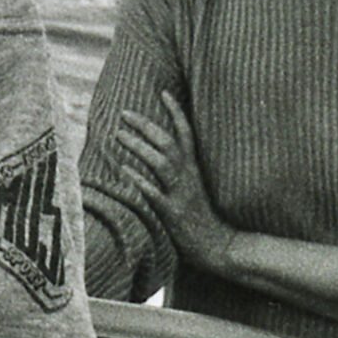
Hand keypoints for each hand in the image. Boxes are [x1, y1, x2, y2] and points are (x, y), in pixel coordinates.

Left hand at [114, 91, 238, 271]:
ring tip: (118, 135)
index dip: (176, 112)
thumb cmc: (202, 216)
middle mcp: (188, 177)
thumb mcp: (194, 187)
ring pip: (161, 163)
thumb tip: (161, 150)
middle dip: (147, 125)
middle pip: (168, 143)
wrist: (219, 246)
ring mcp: (181, 194)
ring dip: (139, 147)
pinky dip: (139, 180)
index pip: (186, 133)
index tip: (163, 92)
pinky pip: (154, 193)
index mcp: (194, 169)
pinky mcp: (173, 213)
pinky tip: (123, 169)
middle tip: (125, 113)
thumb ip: (180, 169)